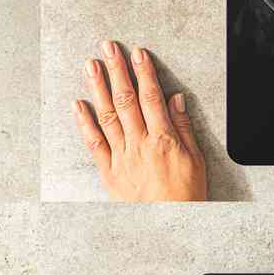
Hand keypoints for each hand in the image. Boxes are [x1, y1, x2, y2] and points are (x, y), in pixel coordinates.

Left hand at [74, 42, 206, 201]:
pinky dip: (85, 123)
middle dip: (117, 71)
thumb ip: (183, 128)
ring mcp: (121, 157)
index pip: (151, 97)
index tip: (137, 54)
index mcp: (163, 139)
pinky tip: (78, 105)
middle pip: (126, 100)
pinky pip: (94, 143)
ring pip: (108, 116)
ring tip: (90, 66)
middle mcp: (139, 144)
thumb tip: (175, 100)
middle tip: (108, 48)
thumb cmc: (185, 196)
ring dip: (98, 88)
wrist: (167, 226)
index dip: (143, 72)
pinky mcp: (109, 172)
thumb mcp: (195, 160)